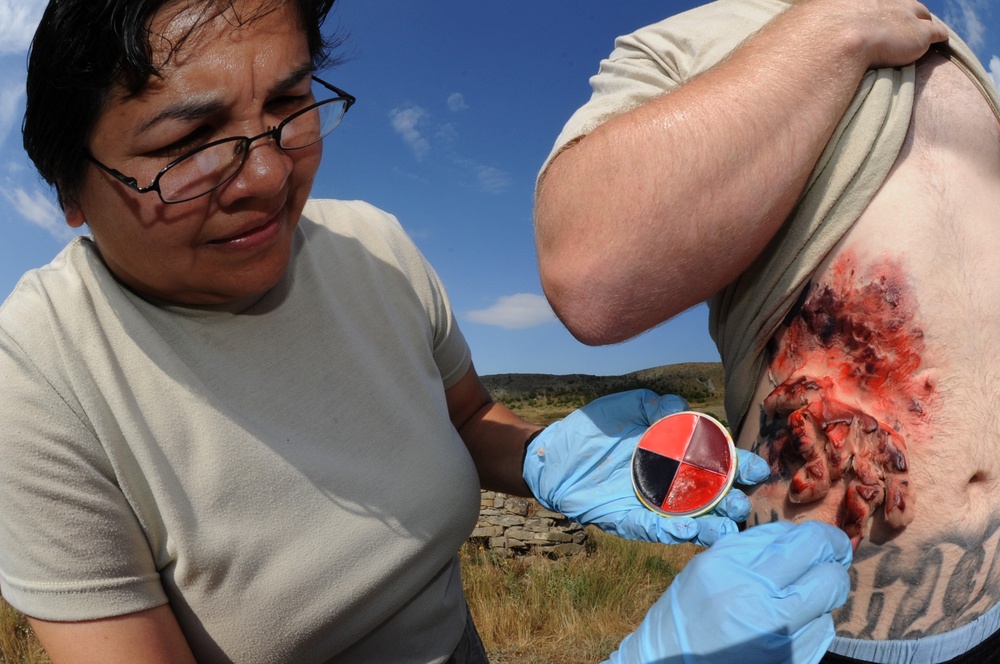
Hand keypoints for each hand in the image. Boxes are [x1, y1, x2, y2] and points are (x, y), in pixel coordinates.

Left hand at [522, 390, 769, 546]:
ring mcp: (647, 505)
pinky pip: (650, 529)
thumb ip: (656, 405)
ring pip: (686, 521)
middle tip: (744, 501)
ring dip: (708, 525)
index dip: (737, 467)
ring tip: (727, 526)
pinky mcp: (624, 519)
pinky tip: (687, 530)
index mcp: (674, 458)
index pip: (714, 464)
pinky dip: (669, 531)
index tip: (758, 468)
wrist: (553, 453)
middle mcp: (666, 485)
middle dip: (730, 501)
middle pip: (708, 498)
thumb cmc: (594, 430)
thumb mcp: (629, 407)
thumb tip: (680, 408)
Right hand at [607, 521, 852, 663]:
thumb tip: (803, 539)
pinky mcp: (784, 659)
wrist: (667, 661)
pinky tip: (792, 623)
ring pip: (827, 602)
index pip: (796, 539)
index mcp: (728, 564)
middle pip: (824, 569)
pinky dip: (813, 622)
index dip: (822, 536)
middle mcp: (752, 596)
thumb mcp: (709, 566)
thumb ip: (753, 550)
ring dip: (823, 594)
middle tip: (837, 558)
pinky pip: (819, 632)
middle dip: (837, 559)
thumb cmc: (687, 610)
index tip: (827, 540)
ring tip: (801, 595)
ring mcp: (772, 634)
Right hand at [795, 0, 948, 67]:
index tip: (872, 18)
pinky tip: (940, 45)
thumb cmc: (809, 40)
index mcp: (853, 0)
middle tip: (901, 22)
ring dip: (922, 22)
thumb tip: (784, 45)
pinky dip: (938, 38)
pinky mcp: (918, 34)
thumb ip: (805, 33)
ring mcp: (902, 14)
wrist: (831, 41)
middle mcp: (881, 0)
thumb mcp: (803, 28)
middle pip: (901, 3)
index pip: (871, 3)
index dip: (874, 10)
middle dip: (903, 10)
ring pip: (921, 14)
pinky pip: (936, 32)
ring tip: (922, 32)